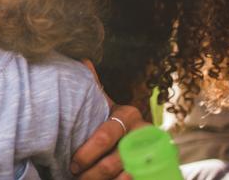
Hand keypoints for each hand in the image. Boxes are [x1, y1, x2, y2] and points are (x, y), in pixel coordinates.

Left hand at [73, 60, 149, 178]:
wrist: (137, 141)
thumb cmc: (109, 121)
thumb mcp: (102, 104)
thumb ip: (93, 87)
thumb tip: (82, 61)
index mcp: (128, 114)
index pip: (106, 135)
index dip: (87, 152)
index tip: (72, 164)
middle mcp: (143, 132)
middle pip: (115, 161)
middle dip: (92, 173)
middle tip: (76, 177)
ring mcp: (152, 153)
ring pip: (126, 175)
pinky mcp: (157, 169)